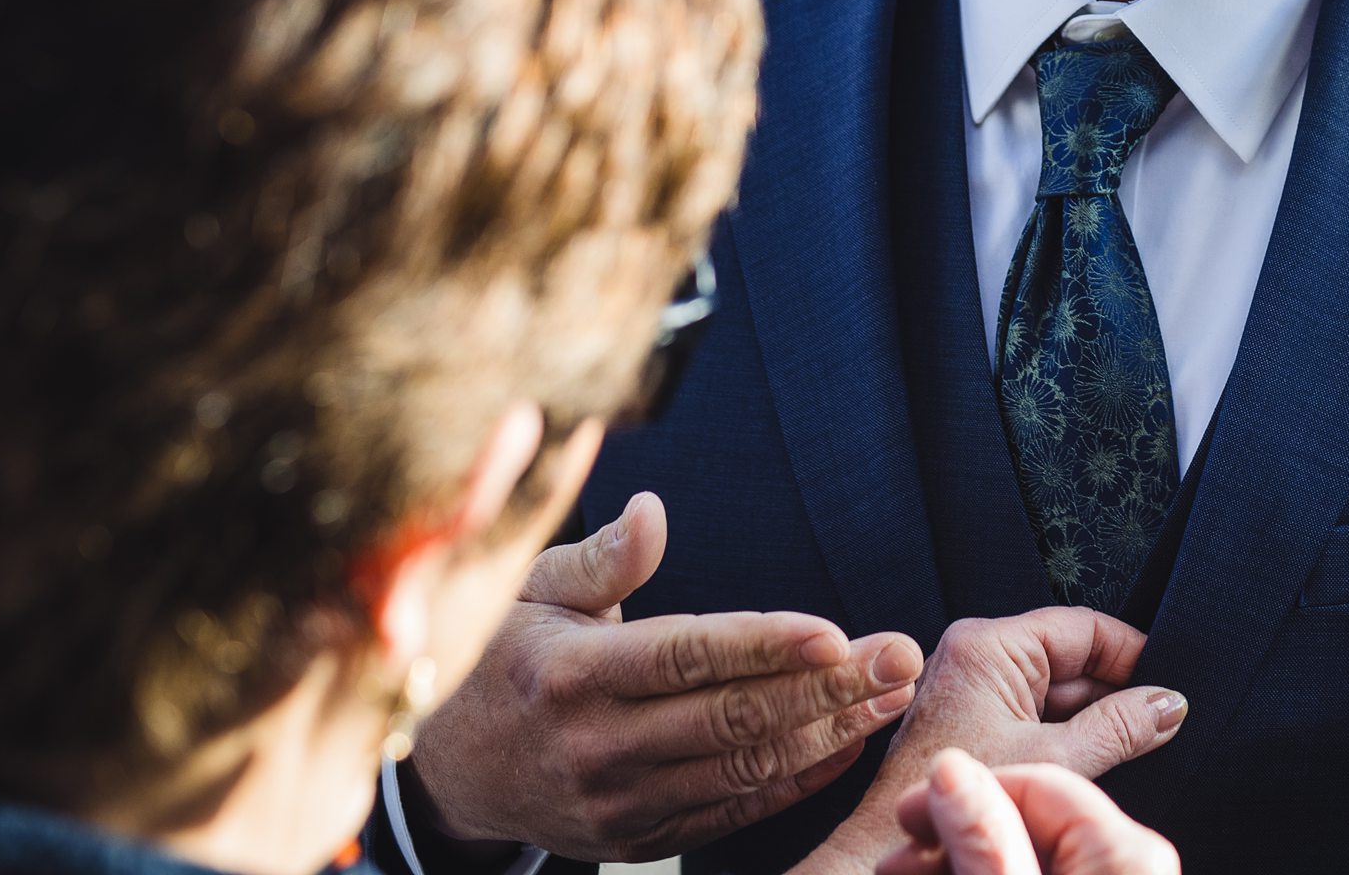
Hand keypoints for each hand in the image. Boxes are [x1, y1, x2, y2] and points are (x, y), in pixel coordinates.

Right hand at [408, 491, 923, 861]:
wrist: (448, 769)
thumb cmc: (501, 655)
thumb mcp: (528, 591)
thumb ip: (600, 559)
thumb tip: (652, 511)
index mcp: (574, 675)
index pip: (687, 656)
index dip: (765, 646)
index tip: (836, 630)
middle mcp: (599, 746)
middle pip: (733, 717)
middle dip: (828, 686)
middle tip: (900, 655)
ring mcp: (620, 802)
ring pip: (744, 768)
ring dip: (829, 732)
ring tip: (893, 694)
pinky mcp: (636, 837)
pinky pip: (731, 810)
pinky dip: (795, 781)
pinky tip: (847, 743)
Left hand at [814, 609, 1186, 867]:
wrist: (894, 847)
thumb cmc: (959, 804)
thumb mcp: (1056, 760)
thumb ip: (1120, 727)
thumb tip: (1170, 704)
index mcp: (991, 646)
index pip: (1085, 627)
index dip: (1134, 654)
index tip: (1171, 683)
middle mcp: (980, 655)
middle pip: (1074, 659)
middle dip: (1116, 693)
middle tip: (1159, 722)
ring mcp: (977, 686)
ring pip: (1059, 690)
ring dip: (1094, 719)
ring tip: (1130, 745)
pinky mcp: (977, 717)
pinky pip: (1038, 712)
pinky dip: (1068, 734)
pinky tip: (1093, 760)